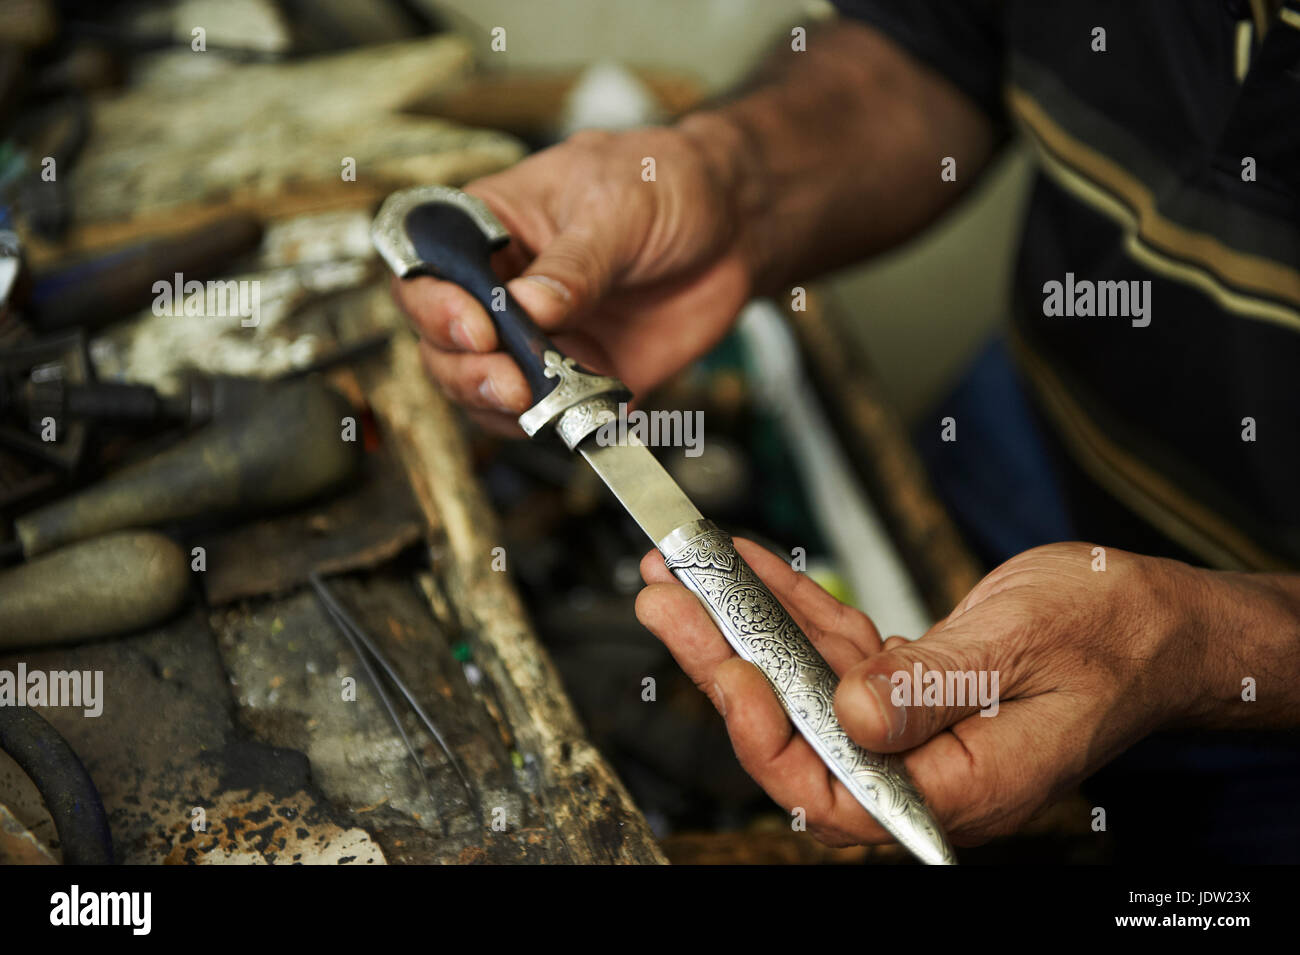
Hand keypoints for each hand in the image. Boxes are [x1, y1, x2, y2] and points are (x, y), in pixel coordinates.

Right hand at [392, 125, 753, 433]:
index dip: (433, 303)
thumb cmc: (668, 185)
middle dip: (464, 367)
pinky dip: (546, 425)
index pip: (426, 266)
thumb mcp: (619, 207)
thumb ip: (574, 263)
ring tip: (536, 402)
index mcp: (490, 225)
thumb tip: (528, 307)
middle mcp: (498, 286)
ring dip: (496, 404)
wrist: (736, 228)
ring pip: (478, 385)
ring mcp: (533, 337)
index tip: (474, 326)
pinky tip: (572, 415)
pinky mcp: (573, 377)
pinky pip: (539, 415)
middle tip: (510, 380)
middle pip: (440, 339)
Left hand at [636, 539, 1294, 846]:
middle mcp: (918, 766)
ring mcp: (905, 726)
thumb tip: (850, 714)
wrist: (1152, 620)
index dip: (767, 736)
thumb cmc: (1113, 640)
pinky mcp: (902, 684)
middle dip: (724, 662)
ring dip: (741, 623)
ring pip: (801, 682)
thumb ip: (934, 688)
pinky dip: (791, 604)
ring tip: (684, 572)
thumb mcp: (1023, 653)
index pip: (833, 789)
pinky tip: (748, 566)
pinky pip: (831, 647)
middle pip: (794, 729)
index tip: (728, 669)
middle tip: (665, 599)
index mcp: (954, 787)